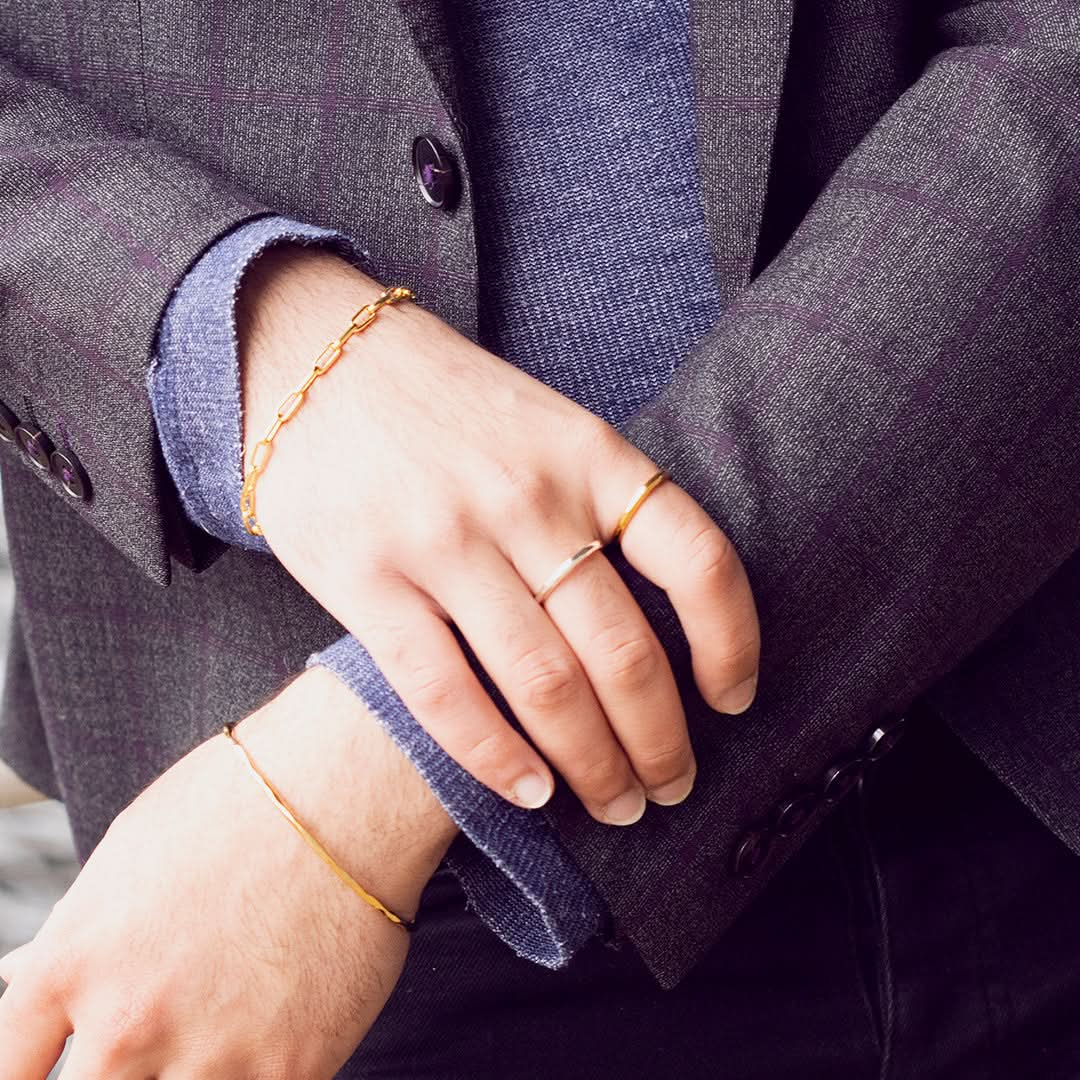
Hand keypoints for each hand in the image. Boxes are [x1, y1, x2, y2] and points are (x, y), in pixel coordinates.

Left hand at [0, 667, 456, 1078]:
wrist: (348, 790)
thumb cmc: (239, 801)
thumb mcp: (129, 854)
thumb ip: (73, 934)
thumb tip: (20, 975)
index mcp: (71, 965)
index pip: (8, 1069)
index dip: (30, 1072)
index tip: (63, 1058)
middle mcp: (125, 1024)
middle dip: (121, 1064)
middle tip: (166, 1020)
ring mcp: (208, 1055)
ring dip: (194, 1068)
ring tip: (231, 1006)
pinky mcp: (289, 1070)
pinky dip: (261, 1066)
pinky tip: (281, 1016)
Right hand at [240, 247, 759, 824]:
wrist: (314, 357)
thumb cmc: (446, 401)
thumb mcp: (548, 423)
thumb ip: (601, 502)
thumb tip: (662, 619)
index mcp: (588, 453)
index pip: (696, 562)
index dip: (731, 645)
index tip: (732, 700)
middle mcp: (526, 499)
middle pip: (623, 651)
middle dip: (660, 741)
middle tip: (669, 787)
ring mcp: (444, 541)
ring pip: (545, 686)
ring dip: (592, 766)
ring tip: (613, 803)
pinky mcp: (368, 581)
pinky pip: (446, 694)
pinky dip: (496, 759)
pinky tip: (530, 792)